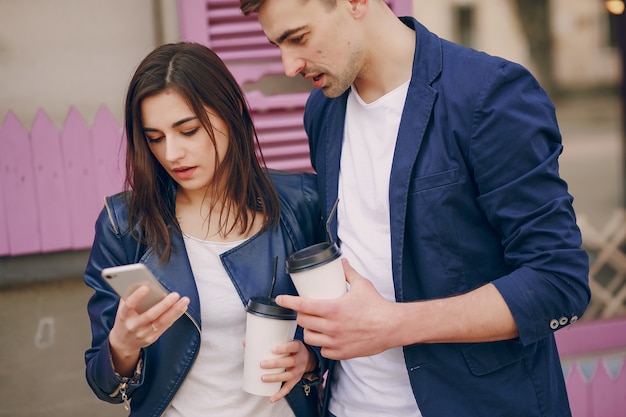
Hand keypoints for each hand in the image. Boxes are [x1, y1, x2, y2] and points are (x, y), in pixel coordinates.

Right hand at [109, 285, 189, 375]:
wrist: (123, 342)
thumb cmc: (125, 320)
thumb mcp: (123, 308)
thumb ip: (130, 296)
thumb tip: (143, 281)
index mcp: (123, 316)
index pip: (129, 305)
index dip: (137, 296)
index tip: (146, 287)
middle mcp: (133, 326)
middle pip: (150, 315)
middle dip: (164, 304)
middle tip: (175, 294)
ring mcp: (143, 334)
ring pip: (161, 322)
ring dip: (175, 310)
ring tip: (184, 300)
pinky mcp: (152, 338)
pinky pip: (166, 326)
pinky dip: (175, 316)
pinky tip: (182, 308)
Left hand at [260, 340, 315, 402]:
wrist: (307, 359)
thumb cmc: (290, 348)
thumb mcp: (285, 342)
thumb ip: (268, 342)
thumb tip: (245, 343)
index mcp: (298, 347)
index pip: (293, 346)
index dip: (284, 348)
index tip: (272, 349)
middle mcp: (300, 359)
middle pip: (290, 362)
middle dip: (275, 364)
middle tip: (261, 364)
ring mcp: (299, 371)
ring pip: (288, 376)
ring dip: (275, 378)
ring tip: (263, 378)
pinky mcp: (296, 380)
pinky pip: (288, 388)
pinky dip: (280, 394)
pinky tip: (271, 398)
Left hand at [276, 259, 396, 359]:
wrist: (392, 327)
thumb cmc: (377, 305)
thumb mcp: (362, 284)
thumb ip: (348, 272)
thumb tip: (341, 261)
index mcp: (333, 308)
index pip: (302, 305)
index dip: (288, 301)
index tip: (280, 299)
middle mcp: (331, 326)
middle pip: (302, 322)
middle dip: (300, 315)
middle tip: (303, 310)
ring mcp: (336, 342)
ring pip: (309, 338)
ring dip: (308, 331)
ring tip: (312, 325)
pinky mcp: (342, 353)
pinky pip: (323, 351)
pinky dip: (322, 345)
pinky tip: (325, 339)